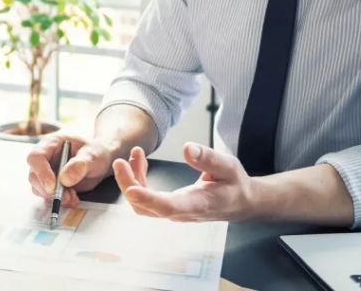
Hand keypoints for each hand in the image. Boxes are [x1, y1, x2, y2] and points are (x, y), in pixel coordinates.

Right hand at [27, 134, 114, 207]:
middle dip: (49, 190)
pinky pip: (47, 195)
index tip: (52, 187)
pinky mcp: (50, 183)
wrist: (100, 160)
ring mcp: (46, 171)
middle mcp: (45, 157)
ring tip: (73, 198)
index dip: (41, 172)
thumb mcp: (93, 155)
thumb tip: (65, 179)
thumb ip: (80, 165)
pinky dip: (58, 200)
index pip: (36, 157)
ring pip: (39, 188)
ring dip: (54, 197)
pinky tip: (72, 199)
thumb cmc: (96, 152)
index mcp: (51, 143)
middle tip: (67, 197)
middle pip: (34, 175)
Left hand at [113, 143, 257, 221]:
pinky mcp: (168, 206)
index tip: (131, 190)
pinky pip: (146, 197)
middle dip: (128, 185)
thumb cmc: (235, 184)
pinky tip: (140, 161)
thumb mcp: (228, 166)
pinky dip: (138, 179)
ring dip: (131, 180)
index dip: (148, 200)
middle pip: (145, 208)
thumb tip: (187, 149)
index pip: (168, 206)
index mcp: (197, 204)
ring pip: (142, 204)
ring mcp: (172, 212)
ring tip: (134, 154)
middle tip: (120, 162)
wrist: (240, 202)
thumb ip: (208, 158)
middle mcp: (181, 212)